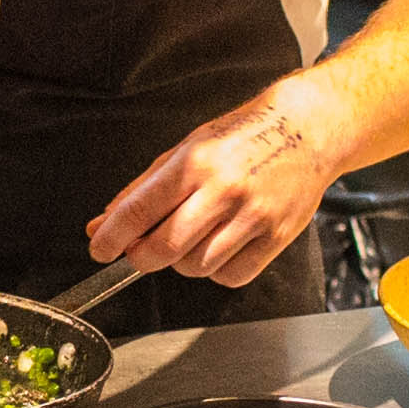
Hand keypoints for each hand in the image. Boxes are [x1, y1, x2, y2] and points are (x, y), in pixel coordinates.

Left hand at [85, 84, 345, 293]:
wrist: (308, 131)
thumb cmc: (244, 137)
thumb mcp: (187, 148)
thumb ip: (143, 189)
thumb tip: (104, 223)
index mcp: (195, 163)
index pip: (140, 210)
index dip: (112, 237)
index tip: (100, 249)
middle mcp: (224, 190)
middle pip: (165, 248)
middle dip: (141, 258)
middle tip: (138, 253)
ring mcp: (253, 216)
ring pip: (197, 266)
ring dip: (181, 263)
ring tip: (190, 239)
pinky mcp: (276, 237)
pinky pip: (232, 276)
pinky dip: (216, 271)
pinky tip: (218, 248)